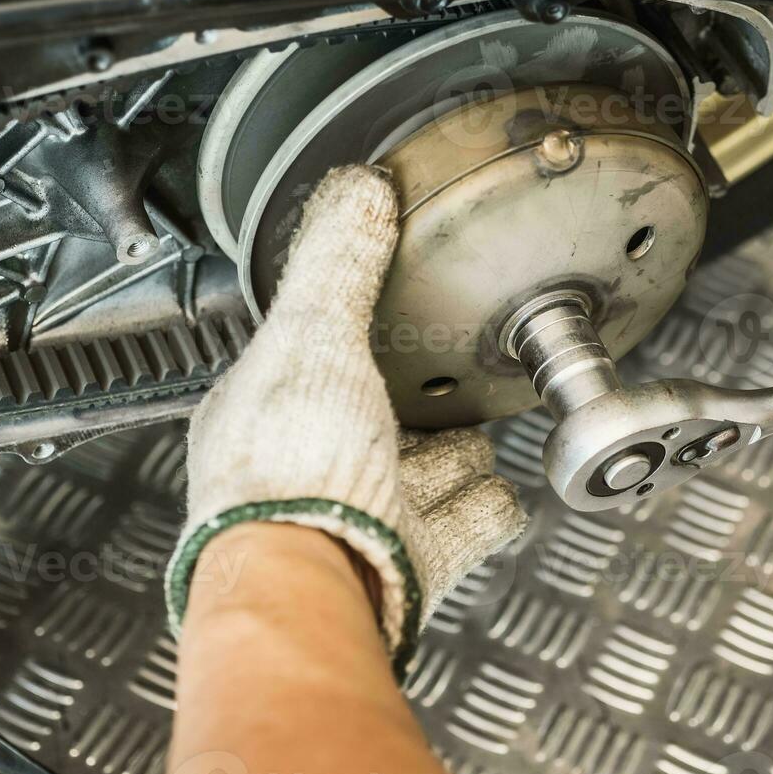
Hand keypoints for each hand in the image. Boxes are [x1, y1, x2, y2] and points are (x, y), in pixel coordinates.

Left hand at [165, 166, 526, 667]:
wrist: (319, 584)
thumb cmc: (288, 471)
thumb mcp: (312, 333)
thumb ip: (340, 260)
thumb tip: (354, 189)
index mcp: (267, 413)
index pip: (312, 358)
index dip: (347, 333)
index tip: (382, 310)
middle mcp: (314, 467)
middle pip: (379, 417)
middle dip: (416, 398)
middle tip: (447, 370)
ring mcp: (366, 515)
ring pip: (424, 470)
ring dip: (456, 450)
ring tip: (480, 429)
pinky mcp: (416, 559)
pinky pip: (468, 523)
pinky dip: (489, 506)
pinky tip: (504, 491)